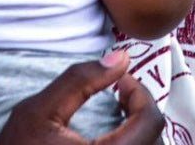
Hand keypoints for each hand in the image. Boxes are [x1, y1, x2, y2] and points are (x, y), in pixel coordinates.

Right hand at [0, 51, 163, 144]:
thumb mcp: (40, 110)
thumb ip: (80, 80)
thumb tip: (122, 57)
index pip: (150, 123)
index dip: (140, 94)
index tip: (120, 82)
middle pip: (154, 141)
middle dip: (142, 111)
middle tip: (120, 94)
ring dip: (139, 131)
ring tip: (118, 115)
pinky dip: (130, 143)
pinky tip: (111, 137)